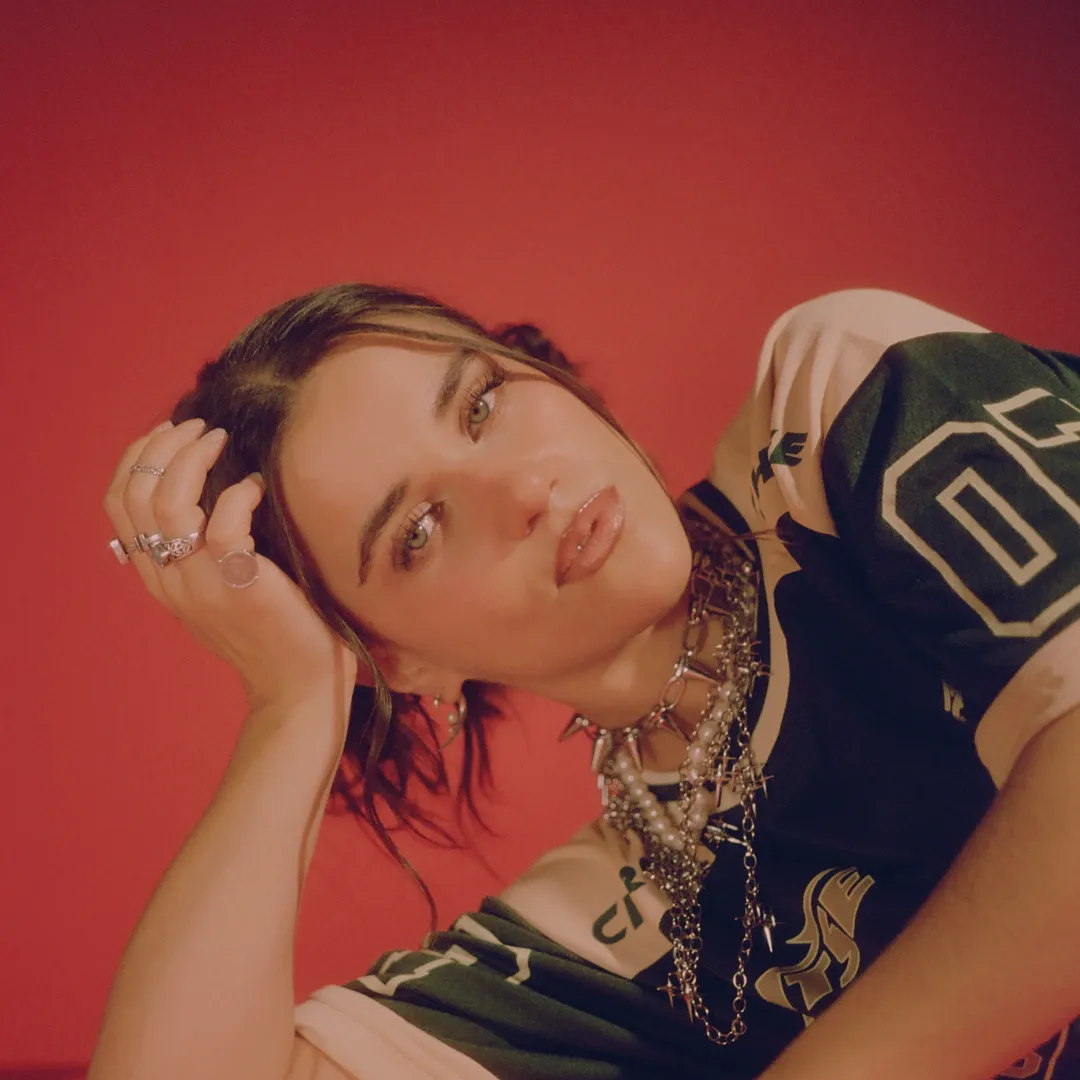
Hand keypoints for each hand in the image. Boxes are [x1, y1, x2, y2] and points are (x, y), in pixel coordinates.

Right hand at [103, 418, 358, 718]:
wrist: (299, 688)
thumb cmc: (274, 630)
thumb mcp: (220, 589)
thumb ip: (201, 551)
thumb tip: (208, 490)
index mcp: (159, 579)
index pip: (119, 504)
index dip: (136, 458)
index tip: (169, 432)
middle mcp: (169, 581)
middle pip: (136, 495)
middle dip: (162, 447)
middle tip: (199, 426)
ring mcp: (201, 585)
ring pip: (169, 504)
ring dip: (192, 459)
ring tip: (220, 439)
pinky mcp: (241, 587)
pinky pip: (223, 525)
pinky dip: (237, 494)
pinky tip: (257, 487)